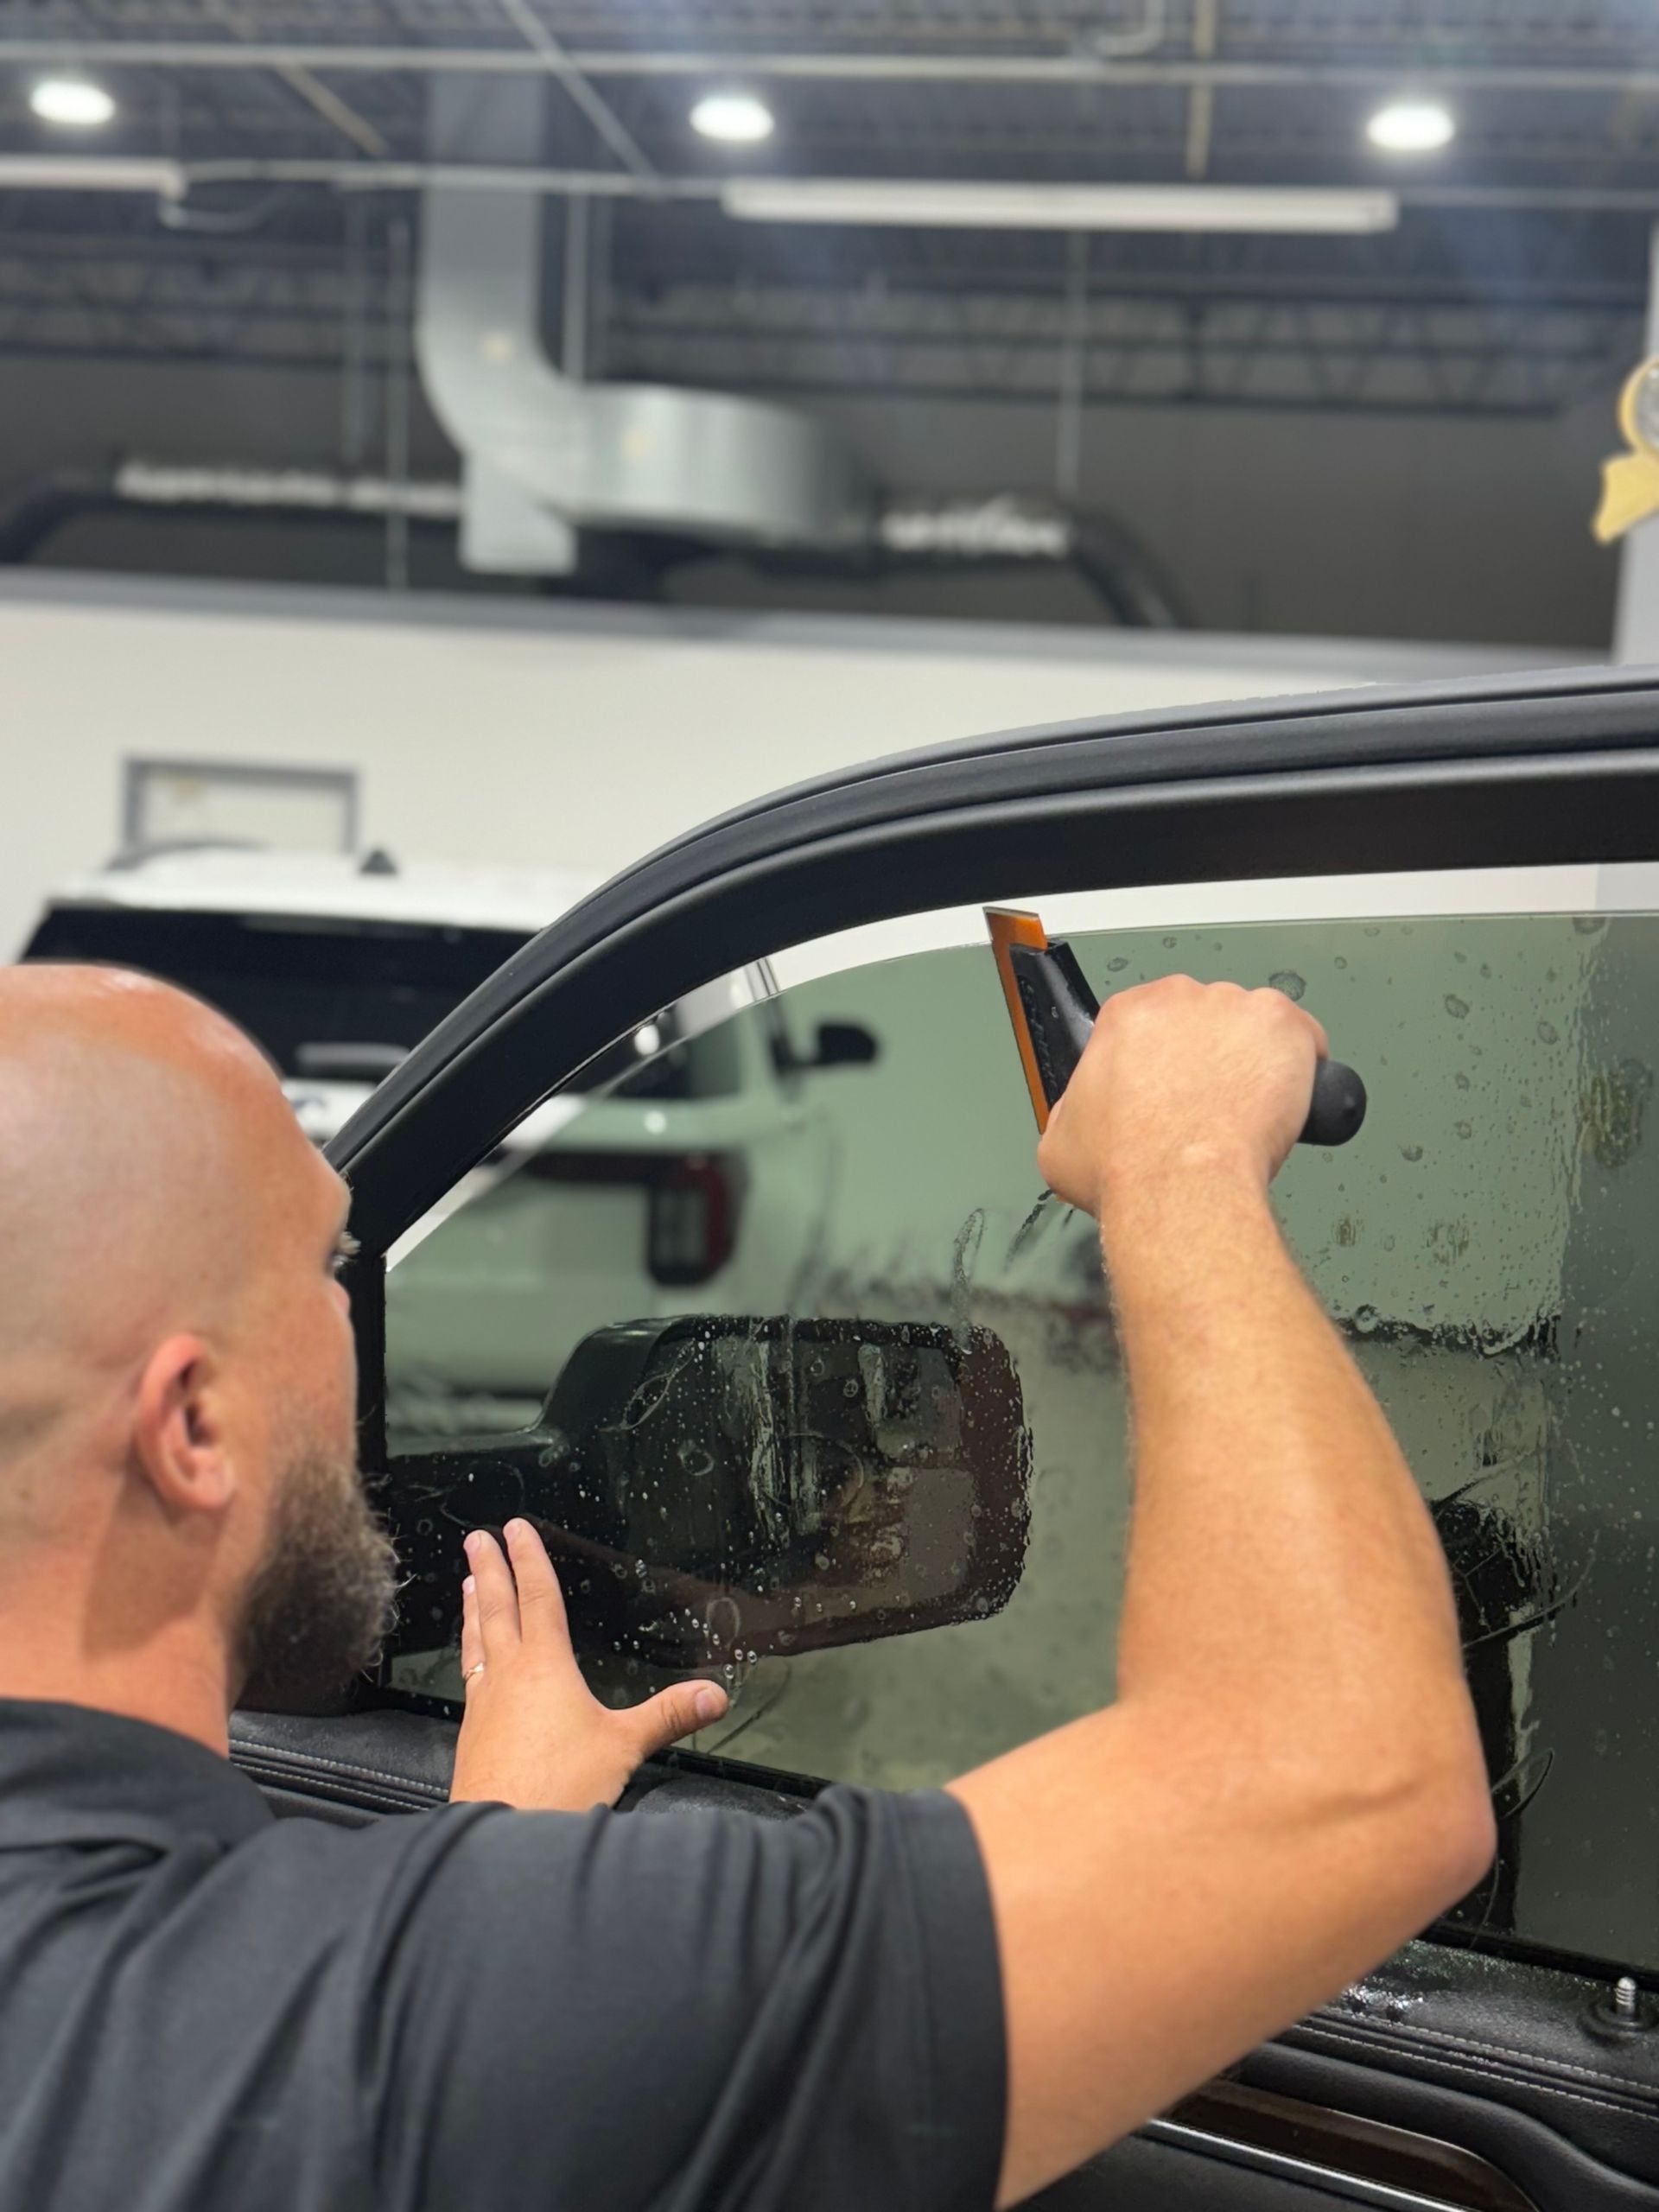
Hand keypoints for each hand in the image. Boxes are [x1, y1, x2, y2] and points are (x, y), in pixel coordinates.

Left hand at [448, 1518, 728, 1811]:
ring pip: (477, 1640)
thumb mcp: (624, 1746)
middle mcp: (508, 1676)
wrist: (503, 1834)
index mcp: (545, 1666)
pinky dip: (469, 1653)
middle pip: (496, 1608)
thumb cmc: (558, 1790)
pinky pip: (469, 1675)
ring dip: (473, 1608)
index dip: (530, 1559)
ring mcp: (484, 1704)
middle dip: (489, 1570)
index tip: (516, 1530)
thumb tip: (712, 1694)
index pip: (539, 1598)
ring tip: (467, 1586)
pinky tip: (473, 1663)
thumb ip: (669, 1715)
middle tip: (476, 1540)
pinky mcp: (471, 1733)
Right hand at [1036, 974, 1327, 1217]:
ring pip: (1253, 1026)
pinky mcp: (1282, 1024)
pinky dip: (1304, 1065)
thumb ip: (1076, 1110)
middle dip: (1209, 1056)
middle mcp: (1179, 999)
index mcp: (1125, 1016)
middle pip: (1204, 1018)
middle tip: (1211, 1104)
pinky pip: (1303, 1036)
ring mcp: (1234, 1007)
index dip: (1164, 1060)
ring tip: (1251, 1110)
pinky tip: (1291, 1101)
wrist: (1179, 1188)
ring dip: (1254, 1059)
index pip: (1152, 1023)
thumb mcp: (1060, 1143)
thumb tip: (1083, 1115)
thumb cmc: (1128, 1168)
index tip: (1171, 1087)